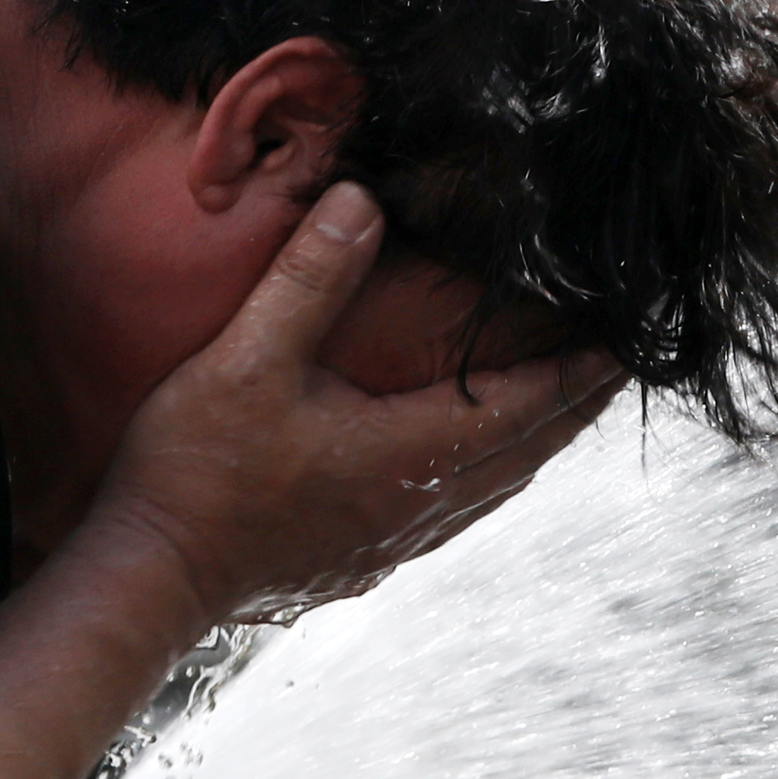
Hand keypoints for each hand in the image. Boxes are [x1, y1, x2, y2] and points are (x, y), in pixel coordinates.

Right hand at [88, 183, 618, 630]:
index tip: (628, 343)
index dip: (579, 371)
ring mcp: (394, 540)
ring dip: (538, 442)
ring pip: (498, 486)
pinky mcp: (364, 560)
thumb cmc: (196, 470)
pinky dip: (493, 476)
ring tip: (566, 407)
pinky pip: (458, 512)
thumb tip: (361, 202)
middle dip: (575, 404)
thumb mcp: (248, 359)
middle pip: (528, 449)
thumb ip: (310, 279)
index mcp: (408, 452)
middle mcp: (419, 504)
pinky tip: (479, 466)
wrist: (149, 576)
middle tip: (619, 368)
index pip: (524, 403)